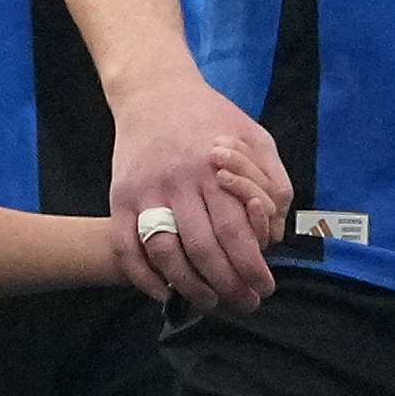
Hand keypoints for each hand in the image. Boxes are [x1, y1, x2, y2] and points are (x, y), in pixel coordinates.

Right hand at [108, 73, 288, 314]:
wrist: (153, 92)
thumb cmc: (212, 119)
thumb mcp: (256, 137)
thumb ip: (273, 182)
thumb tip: (275, 235)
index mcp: (214, 169)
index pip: (235, 230)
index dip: (251, 266)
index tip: (265, 287)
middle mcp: (178, 183)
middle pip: (202, 249)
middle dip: (227, 284)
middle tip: (245, 303)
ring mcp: (145, 192)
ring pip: (165, 254)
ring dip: (188, 287)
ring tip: (210, 302)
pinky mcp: (120, 198)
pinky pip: (127, 248)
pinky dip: (144, 278)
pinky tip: (163, 294)